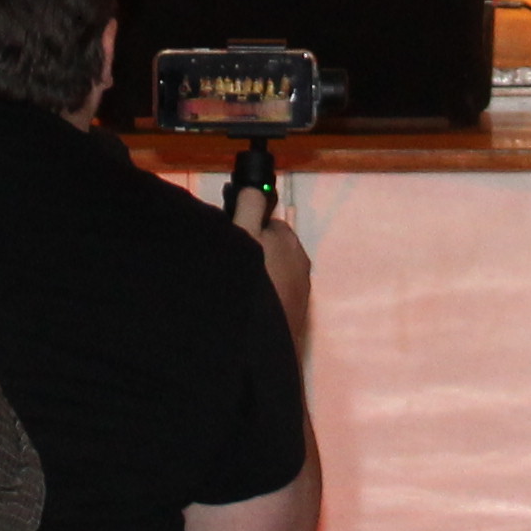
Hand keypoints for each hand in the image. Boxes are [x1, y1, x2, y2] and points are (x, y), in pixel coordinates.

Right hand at [242, 205, 316, 342]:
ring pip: (270, 275)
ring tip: (235, 288)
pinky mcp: (292, 319)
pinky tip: (245, 307)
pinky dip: (260, 300)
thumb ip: (250, 206)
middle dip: (250, 253)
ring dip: (254, 278)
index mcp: (291, 243)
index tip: (229, 238)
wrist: (262, 342)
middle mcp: (300, 266)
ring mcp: (298, 295)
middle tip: (229, 264)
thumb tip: (256, 188)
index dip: (244, 226)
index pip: (266, 222)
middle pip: (269, 248)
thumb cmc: (252, 281)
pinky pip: (272, 298)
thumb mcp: (244, 233)